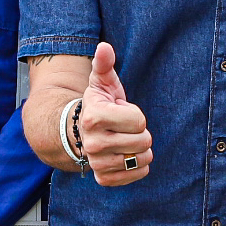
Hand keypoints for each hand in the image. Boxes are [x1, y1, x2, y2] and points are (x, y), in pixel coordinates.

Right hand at [82, 42, 153, 186]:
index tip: (121, 111)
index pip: (139, 120)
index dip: (135, 114)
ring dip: (140, 149)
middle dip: (140, 132)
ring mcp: (97, 163)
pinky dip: (138, 166)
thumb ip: (105, 63)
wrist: (81, 132)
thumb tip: (105, 47)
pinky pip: (137, 174)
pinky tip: (126, 155)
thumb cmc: (99, 104)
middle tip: (124, 128)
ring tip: (124, 140)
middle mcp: (93, 143)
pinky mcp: (104, 178)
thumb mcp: (102, 82)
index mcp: (94, 117)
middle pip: (143, 140)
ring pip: (142, 159)